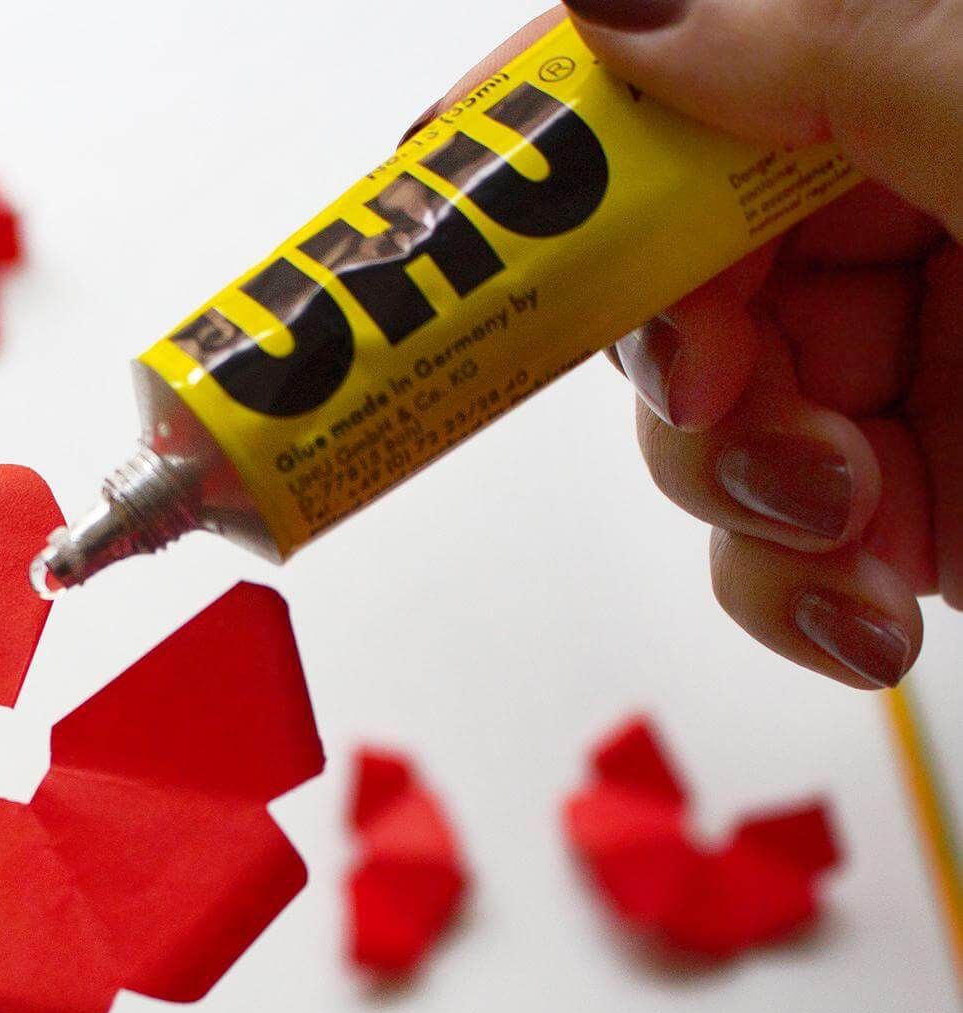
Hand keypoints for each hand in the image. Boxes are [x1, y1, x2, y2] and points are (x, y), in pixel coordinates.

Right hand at [416, 2, 962, 687]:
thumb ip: (817, 47)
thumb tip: (610, 7)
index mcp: (911, 95)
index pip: (678, 105)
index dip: (553, 152)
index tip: (445, 196)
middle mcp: (894, 234)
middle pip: (659, 279)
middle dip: (669, 355)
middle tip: (712, 384)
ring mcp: (894, 383)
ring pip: (695, 435)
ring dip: (731, 491)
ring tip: (838, 511)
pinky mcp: (905, 520)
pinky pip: (771, 559)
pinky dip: (787, 599)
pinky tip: (863, 608)